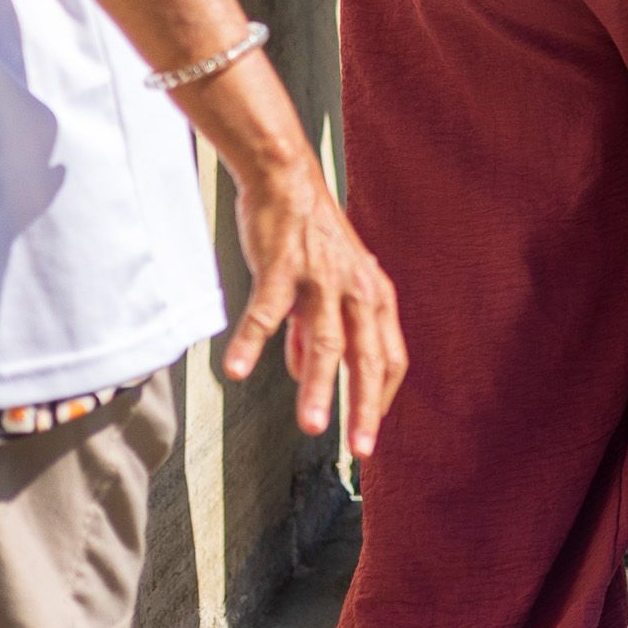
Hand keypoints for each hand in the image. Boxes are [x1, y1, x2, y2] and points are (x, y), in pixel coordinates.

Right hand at [226, 152, 405, 454]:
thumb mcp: (326, 286)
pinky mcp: (284, 266)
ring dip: (317, 388)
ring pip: (325, 342)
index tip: (367, 435)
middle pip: (368, 357)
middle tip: (360, 449)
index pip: (389, 358)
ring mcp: (322, 278)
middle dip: (363, 407)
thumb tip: (309, 376)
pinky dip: (253, 341)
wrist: (286, 178)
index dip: (380, 398)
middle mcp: (356, 289)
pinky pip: (268, 311)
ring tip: (311, 428)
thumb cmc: (306, 237)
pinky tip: (238, 371)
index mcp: (373, 296)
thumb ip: (315, 332)